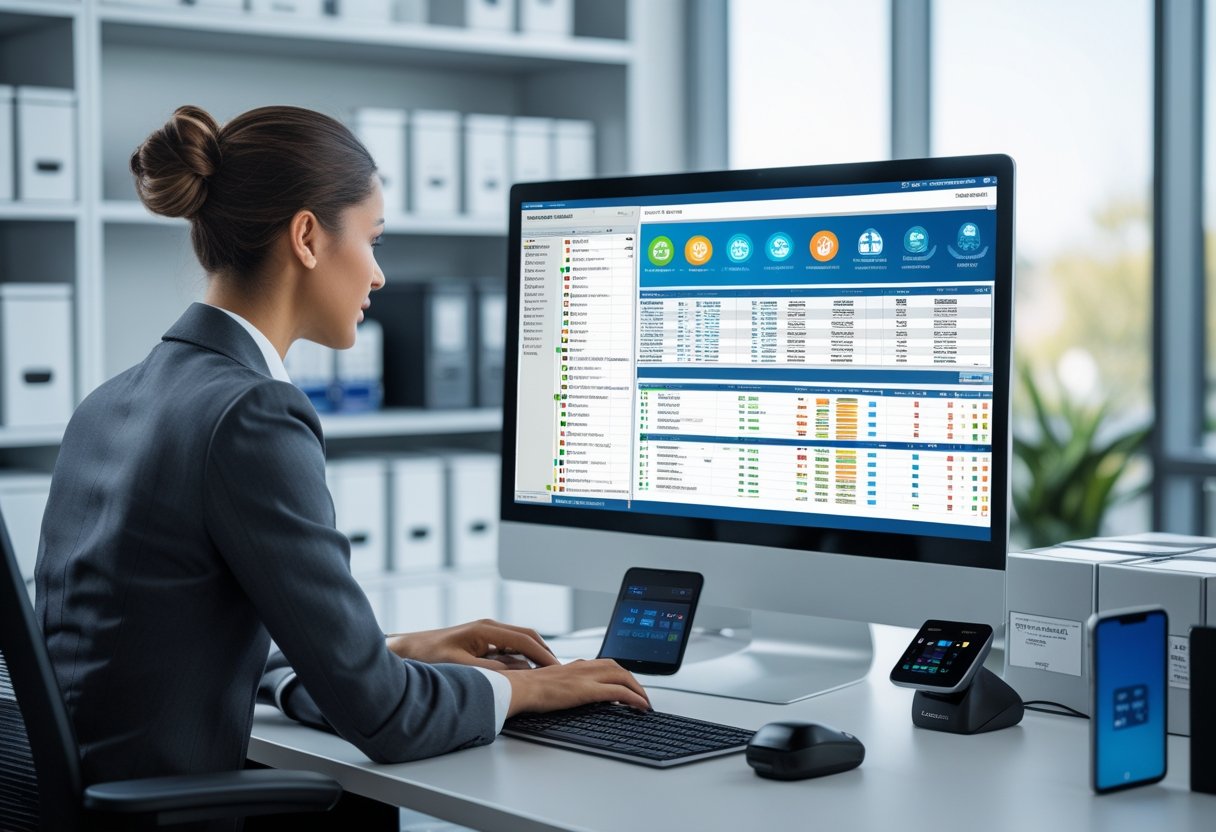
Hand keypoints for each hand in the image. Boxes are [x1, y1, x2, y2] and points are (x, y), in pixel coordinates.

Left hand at [385, 619, 557, 670]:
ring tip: (549, 674)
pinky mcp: (481, 642)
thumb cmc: (427, 656)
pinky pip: (508, 648)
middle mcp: (488, 628)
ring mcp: (485, 634)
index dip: (543, 655)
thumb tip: (514, 674)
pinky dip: (521, 659)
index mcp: (485, 630)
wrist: (405, 650)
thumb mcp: (459, 666)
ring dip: (534, 656)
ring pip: (519, 643)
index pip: (524, 640)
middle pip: (527, 637)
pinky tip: (526, 672)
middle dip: (545, 653)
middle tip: (561, 671)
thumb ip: (488, 670)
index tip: (558, 669)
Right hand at [502, 659, 650, 715]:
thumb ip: (563, 685)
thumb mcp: (549, 683)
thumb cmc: (528, 688)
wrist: (520, 688)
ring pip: (623, 677)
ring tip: (644, 702)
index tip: (627, 685)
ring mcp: (587, 677)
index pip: (605, 665)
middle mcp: (584, 667)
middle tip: (641, 695)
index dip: (620, 674)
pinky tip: (641, 706)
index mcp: (575, 665)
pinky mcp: (587, 690)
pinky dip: (634, 698)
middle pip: (618, 668)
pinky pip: (619, 692)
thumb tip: (569, 695)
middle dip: (634, 681)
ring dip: (638, 689)